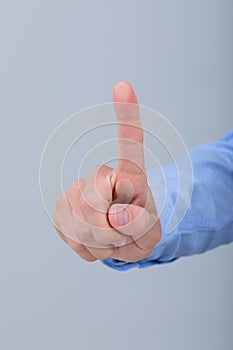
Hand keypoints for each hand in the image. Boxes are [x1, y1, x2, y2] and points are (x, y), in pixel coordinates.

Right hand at [54, 81, 160, 262]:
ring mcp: (75, 191)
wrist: (118, 238)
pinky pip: (71, 236)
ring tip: (109, 236)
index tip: (123, 87)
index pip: (128, 145)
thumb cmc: (136, 228)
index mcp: (128, 175)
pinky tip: (93, 239)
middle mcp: (98, 176)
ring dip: (100, 242)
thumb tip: (120, 215)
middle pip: (94, 204)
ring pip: (81, 226)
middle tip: (121, 233)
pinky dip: (86, 248)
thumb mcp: (149, 233)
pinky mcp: (60, 209)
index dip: (127, 116)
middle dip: (111, 232)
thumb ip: (140, 225)